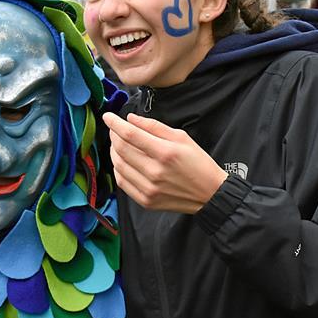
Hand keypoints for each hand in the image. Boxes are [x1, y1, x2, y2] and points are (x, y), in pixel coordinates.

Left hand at [102, 112, 227, 212]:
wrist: (210, 193)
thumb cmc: (198, 163)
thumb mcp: (181, 137)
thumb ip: (154, 127)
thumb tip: (131, 119)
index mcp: (165, 153)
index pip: (130, 134)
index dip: (115, 124)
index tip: (108, 116)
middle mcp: (155, 172)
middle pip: (121, 149)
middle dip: (114, 135)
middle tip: (114, 129)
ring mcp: (149, 189)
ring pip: (118, 166)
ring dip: (114, 151)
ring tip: (118, 143)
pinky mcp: (145, 201)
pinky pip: (122, 182)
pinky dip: (118, 169)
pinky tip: (122, 161)